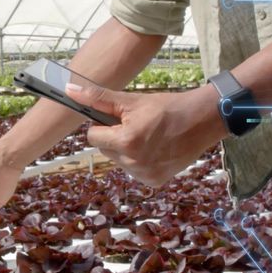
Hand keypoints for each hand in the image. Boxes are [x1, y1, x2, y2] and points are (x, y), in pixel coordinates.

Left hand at [66, 82, 227, 186]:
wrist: (202, 120)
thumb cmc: (166, 107)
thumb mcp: (131, 101)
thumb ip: (98, 98)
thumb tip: (69, 90)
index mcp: (125, 141)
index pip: (93, 138)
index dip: (103, 126)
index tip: (119, 118)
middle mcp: (134, 163)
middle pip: (105, 151)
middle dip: (115, 138)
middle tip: (138, 126)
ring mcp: (145, 175)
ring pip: (119, 162)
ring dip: (127, 150)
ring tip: (149, 137)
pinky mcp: (155, 182)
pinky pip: (135, 171)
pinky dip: (140, 161)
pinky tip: (156, 149)